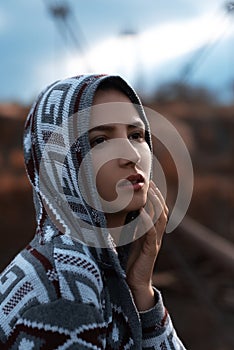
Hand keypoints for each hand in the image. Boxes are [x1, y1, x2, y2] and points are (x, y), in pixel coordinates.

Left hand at [126, 181, 167, 310]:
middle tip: (150, 181)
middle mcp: (155, 235)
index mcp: (150, 231)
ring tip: (150, 192)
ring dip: (155, 204)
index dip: (155, 195)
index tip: (149, 181)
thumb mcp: (129, 240)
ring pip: (160, 219)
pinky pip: (151, 233)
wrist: (133, 284)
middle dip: (157, 194)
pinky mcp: (150, 251)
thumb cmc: (130, 262)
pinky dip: (148, 222)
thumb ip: (129, 227)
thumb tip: (118, 212)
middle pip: (162, 210)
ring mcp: (154, 242)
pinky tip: (143, 213)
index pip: (157, 209)